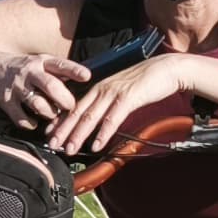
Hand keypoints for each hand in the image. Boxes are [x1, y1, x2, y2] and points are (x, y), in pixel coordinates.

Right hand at [0, 49, 95, 130]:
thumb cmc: (19, 68)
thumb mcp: (37, 62)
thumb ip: (56, 72)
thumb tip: (81, 84)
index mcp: (40, 62)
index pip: (60, 64)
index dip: (74, 71)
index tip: (87, 76)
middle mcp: (29, 73)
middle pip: (51, 87)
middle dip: (65, 100)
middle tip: (70, 107)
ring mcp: (17, 88)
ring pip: (39, 105)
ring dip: (50, 113)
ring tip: (52, 114)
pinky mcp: (7, 103)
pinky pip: (23, 119)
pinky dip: (32, 124)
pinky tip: (34, 122)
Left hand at [48, 53, 196, 155]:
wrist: (167, 69)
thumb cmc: (145, 82)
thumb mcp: (121, 92)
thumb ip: (108, 103)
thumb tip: (99, 119)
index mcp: (99, 87)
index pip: (75, 106)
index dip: (61, 121)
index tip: (50, 134)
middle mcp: (102, 88)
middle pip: (77, 112)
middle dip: (63, 130)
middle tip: (52, 145)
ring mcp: (114, 92)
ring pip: (91, 116)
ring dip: (78, 134)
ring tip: (69, 149)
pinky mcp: (128, 97)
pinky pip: (112, 118)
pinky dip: (103, 133)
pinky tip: (96, 145)